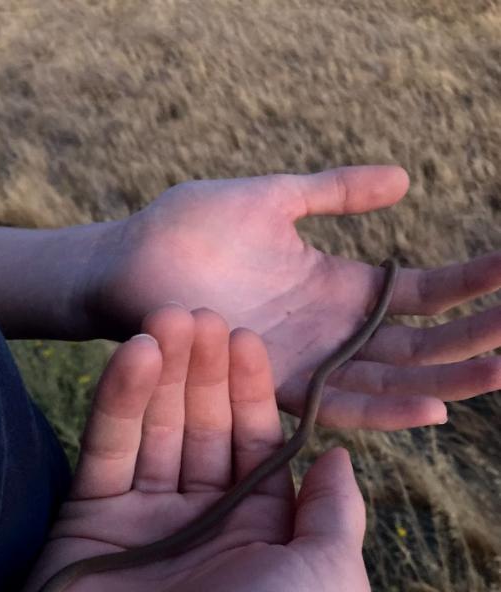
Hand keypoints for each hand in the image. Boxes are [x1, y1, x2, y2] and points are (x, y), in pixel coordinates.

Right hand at [0, 305, 369, 591]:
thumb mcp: (326, 588)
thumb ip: (334, 515)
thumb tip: (337, 455)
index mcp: (263, 539)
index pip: (261, 447)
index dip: (258, 394)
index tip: (252, 341)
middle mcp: (206, 525)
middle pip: (209, 429)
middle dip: (210, 374)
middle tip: (207, 312)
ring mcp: (146, 519)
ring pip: (159, 429)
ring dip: (167, 373)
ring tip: (171, 315)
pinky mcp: (90, 518)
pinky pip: (110, 447)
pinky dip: (122, 398)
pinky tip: (136, 350)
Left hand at [84, 165, 500, 429]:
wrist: (130, 263)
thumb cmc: (191, 228)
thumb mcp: (276, 198)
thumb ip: (335, 192)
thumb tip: (406, 180)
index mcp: (335, 289)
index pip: (417, 295)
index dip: (468, 285)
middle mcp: (329, 333)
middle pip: (416, 345)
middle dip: (471, 338)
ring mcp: (304, 362)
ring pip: (388, 381)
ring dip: (445, 380)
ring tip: (498, 372)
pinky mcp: (271, 387)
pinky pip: (336, 405)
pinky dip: (384, 410)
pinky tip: (432, 408)